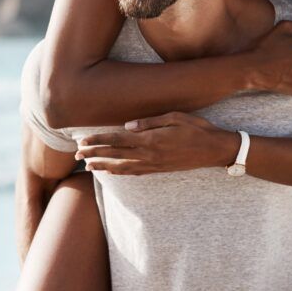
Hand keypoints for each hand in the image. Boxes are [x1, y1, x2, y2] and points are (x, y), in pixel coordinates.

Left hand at [76, 112, 231, 174]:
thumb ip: (150, 122)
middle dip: (94, 154)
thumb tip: (127, 126)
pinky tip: (111, 172)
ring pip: (122, 167)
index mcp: (151, 139)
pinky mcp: (159, 170)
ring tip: (87, 165)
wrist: (215, 151)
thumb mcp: (175, 117)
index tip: (82, 141)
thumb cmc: (197, 129)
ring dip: (103, 166)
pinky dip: (119, 173)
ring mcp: (154, 165)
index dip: (98, 141)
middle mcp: (149, 154)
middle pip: (115, 155)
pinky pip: (134, 173)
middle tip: (76, 154)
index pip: (117, 140)